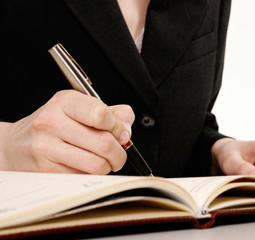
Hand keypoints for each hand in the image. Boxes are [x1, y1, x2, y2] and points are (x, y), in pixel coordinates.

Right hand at [0, 90, 134, 173]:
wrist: (15, 145)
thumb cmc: (51, 125)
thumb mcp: (78, 108)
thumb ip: (111, 112)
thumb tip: (127, 126)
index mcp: (65, 102)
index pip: (101, 114)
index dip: (118, 127)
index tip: (120, 133)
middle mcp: (53, 122)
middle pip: (103, 143)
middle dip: (119, 153)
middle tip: (118, 154)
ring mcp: (47, 147)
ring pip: (96, 165)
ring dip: (107, 167)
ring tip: (103, 161)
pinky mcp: (46, 170)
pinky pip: (83, 178)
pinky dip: (92, 176)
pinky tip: (86, 168)